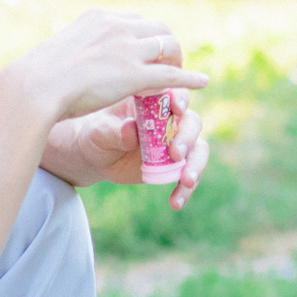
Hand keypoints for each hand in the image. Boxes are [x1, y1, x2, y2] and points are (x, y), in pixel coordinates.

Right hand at [6, 8, 208, 123]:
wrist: (35, 88)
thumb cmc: (38, 77)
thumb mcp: (60, 51)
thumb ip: (78, 49)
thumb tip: (77, 60)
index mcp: (100, 17)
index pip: (136, 20)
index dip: (147, 37)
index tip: (148, 52)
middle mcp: (117, 26)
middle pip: (159, 29)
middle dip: (168, 46)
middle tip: (171, 64)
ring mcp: (128, 49)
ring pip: (169, 48)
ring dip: (178, 61)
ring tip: (181, 75)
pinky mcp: (135, 75)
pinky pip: (172, 75)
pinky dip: (190, 78)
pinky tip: (201, 83)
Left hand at [43, 94, 212, 210]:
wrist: (97, 157)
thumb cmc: (97, 135)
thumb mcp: (100, 132)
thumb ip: (116, 131)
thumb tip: (131, 130)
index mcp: (153, 100)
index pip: (173, 94)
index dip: (180, 99)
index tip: (177, 110)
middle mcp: (170, 118)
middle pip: (192, 121)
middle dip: (187, 137)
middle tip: (176, 154)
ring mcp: (177, 141)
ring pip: (199, 148)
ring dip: (195, 165)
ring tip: (186, 181)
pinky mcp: (177, 163)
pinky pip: (189, 173)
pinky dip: (186, 188)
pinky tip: (176, 202)